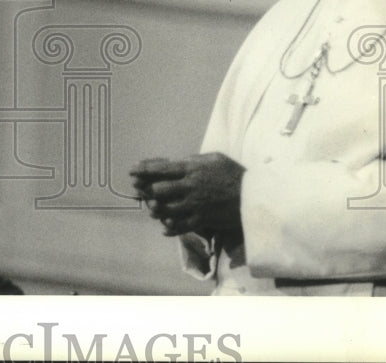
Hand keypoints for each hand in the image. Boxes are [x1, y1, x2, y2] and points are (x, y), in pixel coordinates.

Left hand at [130, 152, 244, 236]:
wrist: (253, 196)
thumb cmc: (233, 173)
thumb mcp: (214, 158)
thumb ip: (194, 160)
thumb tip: (178, 161)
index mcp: (192, 169)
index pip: (161, 169)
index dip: (144, 170)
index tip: (132, 171)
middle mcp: (190, 187)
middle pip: (159, 190)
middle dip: (146, 190)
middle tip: (138, 190)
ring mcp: (195, 205)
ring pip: (167, 209)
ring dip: (155, 209)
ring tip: (150, 207)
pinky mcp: (203, 219)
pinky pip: (181, 226)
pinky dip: (170, 227)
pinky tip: (164, 227)